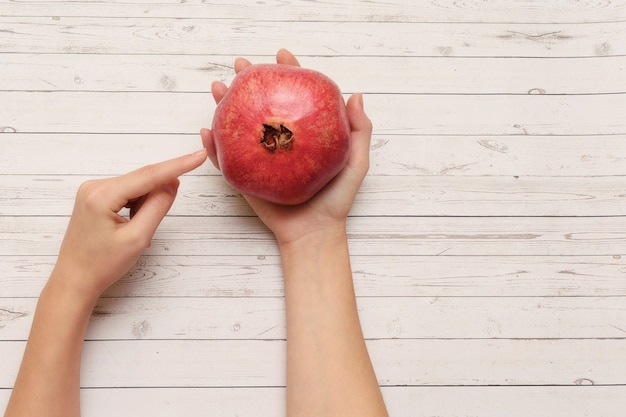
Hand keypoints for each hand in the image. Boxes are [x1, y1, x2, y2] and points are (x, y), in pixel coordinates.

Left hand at [49, 149, 206, 302]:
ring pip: (136, 187)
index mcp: (102, 196)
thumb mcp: (138, 238)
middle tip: (146, 228)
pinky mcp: (95, 196)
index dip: (178, 165)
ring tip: (131, 231)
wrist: (74, 280)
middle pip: (142, 181)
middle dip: (155, 199)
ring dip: (144, 205)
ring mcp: (93, 190)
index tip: (199, 155)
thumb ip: (158, 207)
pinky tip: (127, 225)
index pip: (149, 175)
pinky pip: (127, 192)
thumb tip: (172, 183)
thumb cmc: (101, 265)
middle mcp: (94, 186)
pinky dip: (136, 206)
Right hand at [201, 49, 371, 245]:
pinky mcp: (246, 176)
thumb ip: (359, 131)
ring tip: (218, 88)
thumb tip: (355, 94)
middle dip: (249, 80)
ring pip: (239, 125)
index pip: (294, 95)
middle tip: (242, 64)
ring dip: (224, 104)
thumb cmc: (337, 200)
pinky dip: (212, 146)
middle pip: (261, 103)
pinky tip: (206, 130)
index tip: (282, 55)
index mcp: (304, 133)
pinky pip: (225, 160)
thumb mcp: (356, 163)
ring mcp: (261, 157)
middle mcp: (280, 140)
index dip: (288, 72)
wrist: (314, 232)